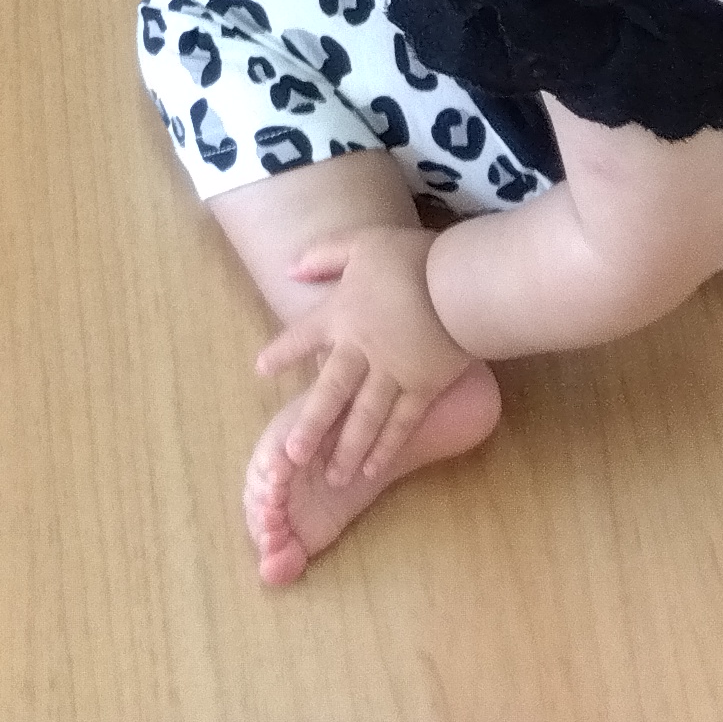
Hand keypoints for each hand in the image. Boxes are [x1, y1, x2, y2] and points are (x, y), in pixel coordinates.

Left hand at [254, 227, 476, 487]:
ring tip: (332, 478)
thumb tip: (289, 269)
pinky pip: (401, 424)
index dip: (281, 353)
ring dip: (346, 450)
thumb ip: (323, 255)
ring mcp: (392, 374)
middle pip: (329, 394)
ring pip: (363, 419)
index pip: (301, 337)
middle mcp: (360, 351)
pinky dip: (386, 447)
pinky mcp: (423, 388)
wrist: (461, 283)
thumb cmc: (412, 258)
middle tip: (292, 458)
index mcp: (341, 315)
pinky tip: (372, 469)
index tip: (261, 371)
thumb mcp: (361, 243)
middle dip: (310, 427)